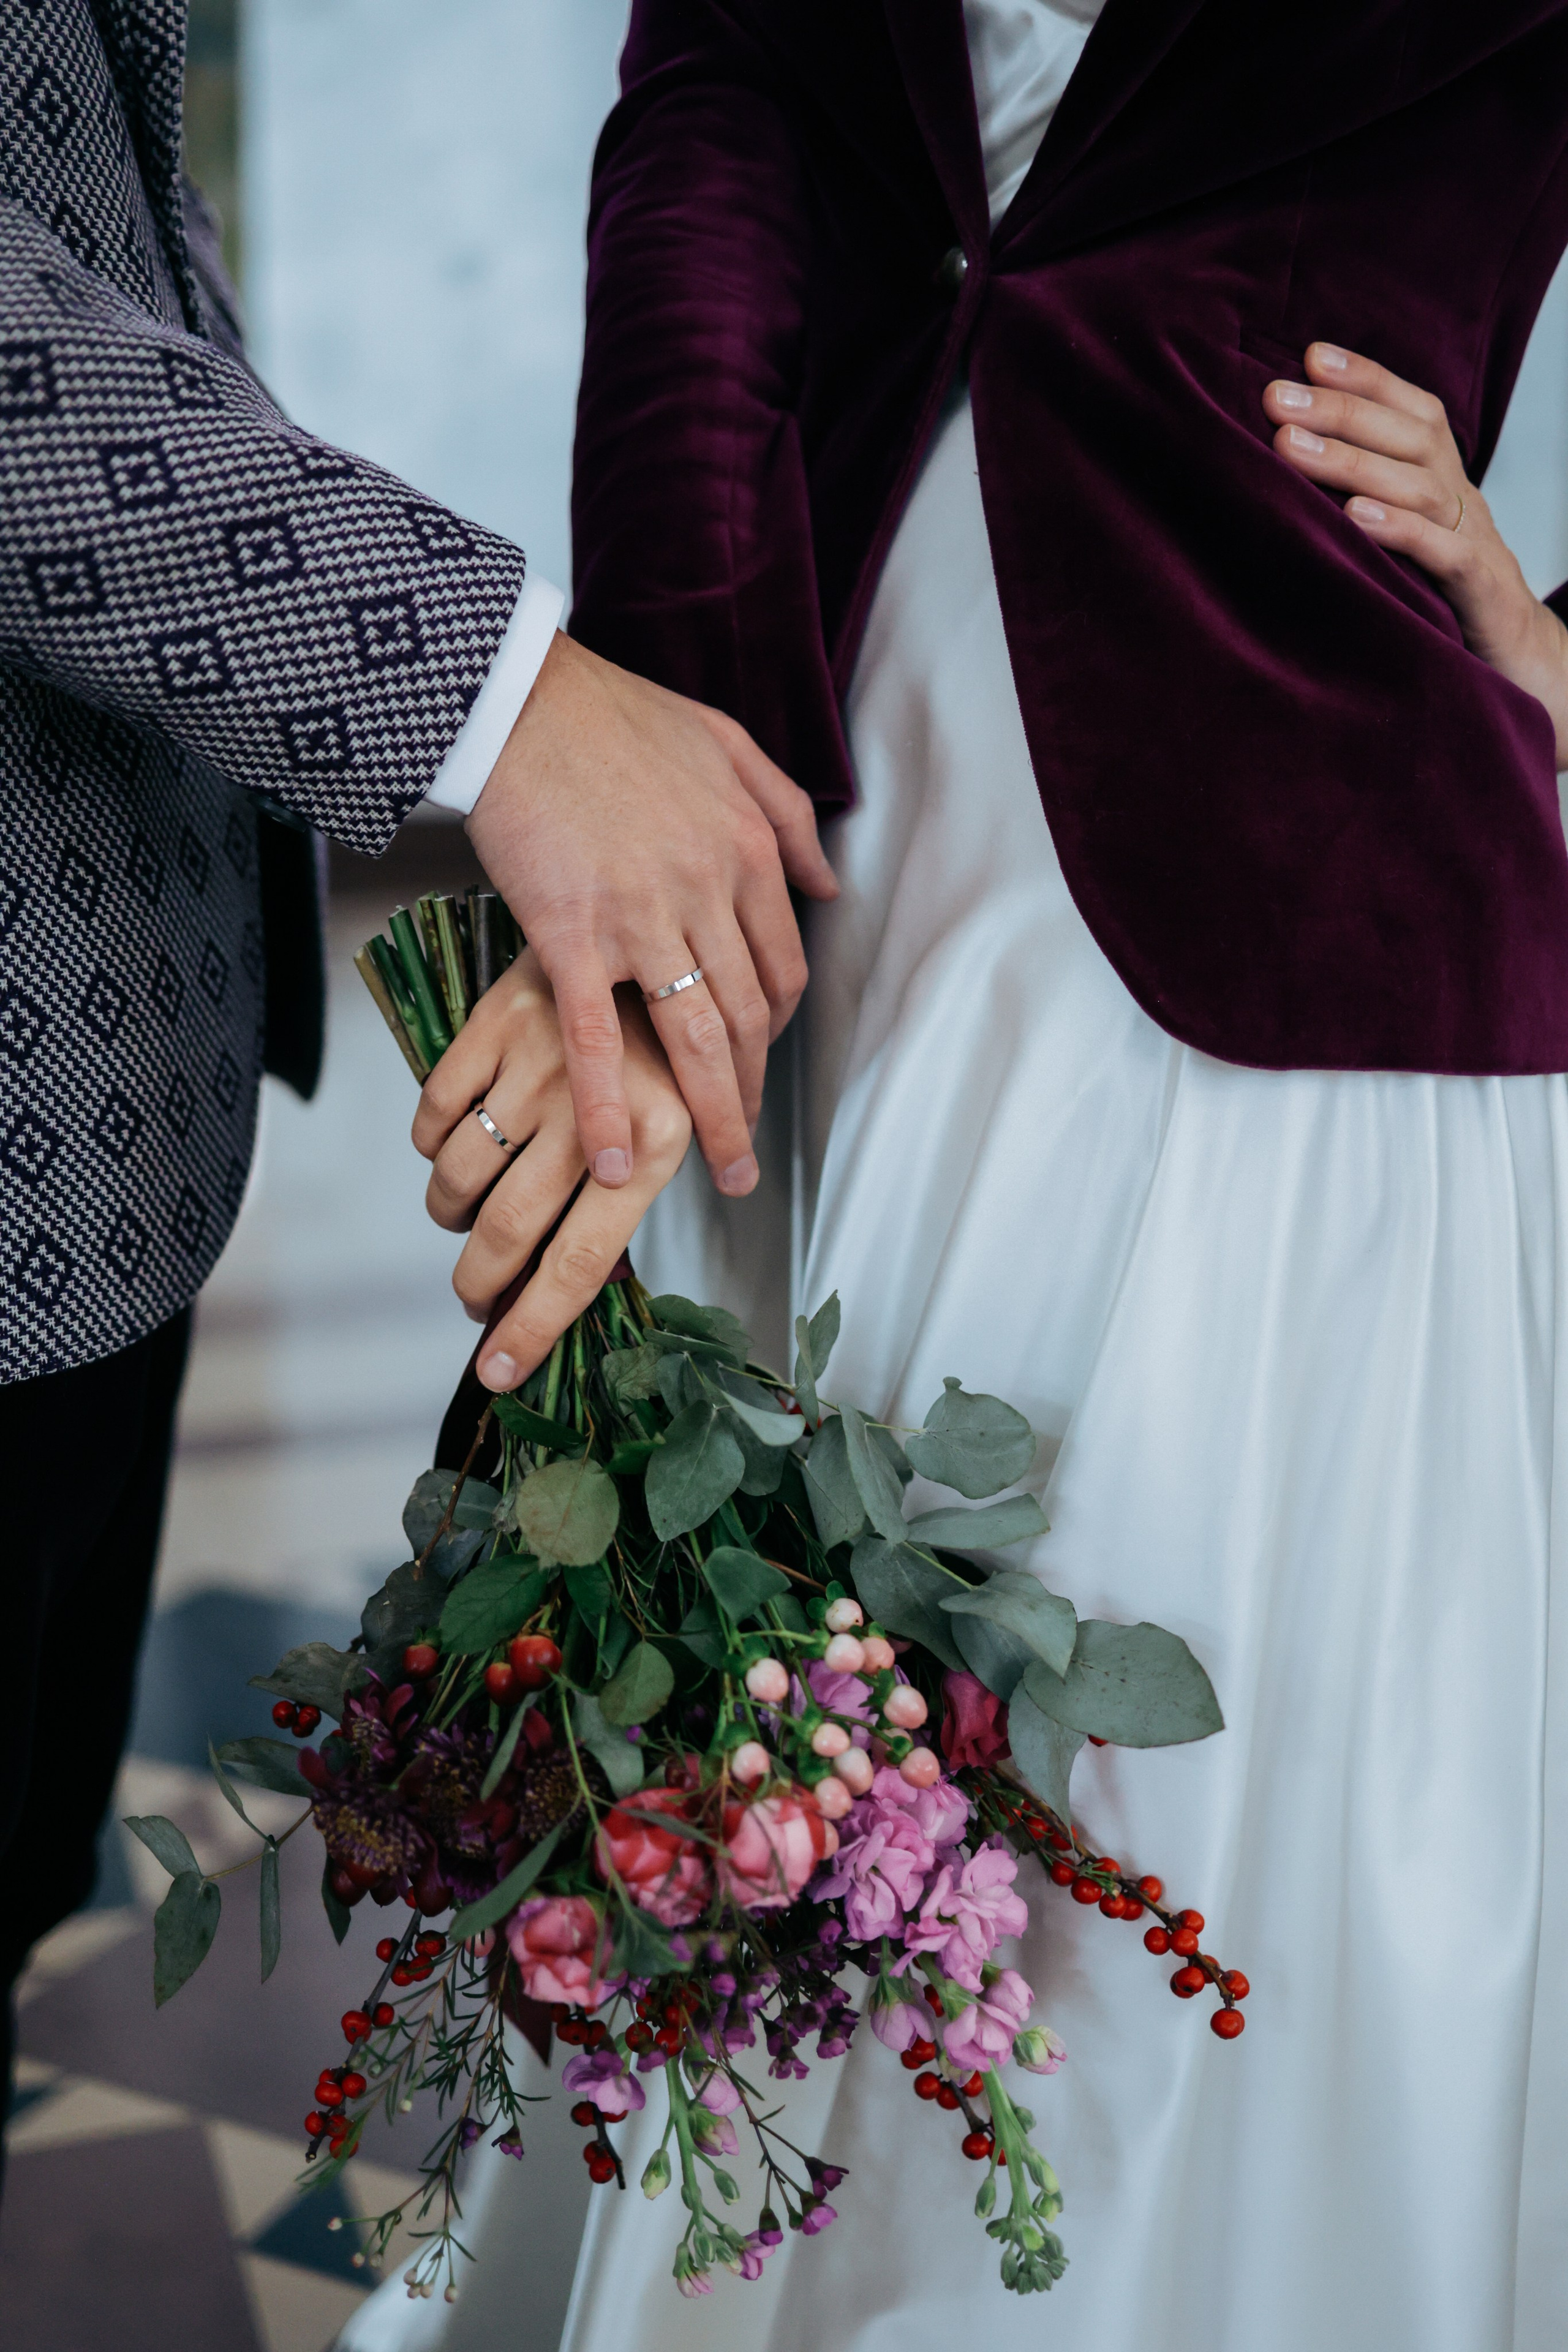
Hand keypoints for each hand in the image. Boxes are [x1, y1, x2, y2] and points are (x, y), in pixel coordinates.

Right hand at [413, 949, 692, 1388]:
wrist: (656, 924)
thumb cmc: (667, 1047)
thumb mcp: (676, 1125)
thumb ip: (631, 1202)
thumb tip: (579, 1285)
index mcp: (655, 1145)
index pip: (578, 1262)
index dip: (532, 1326)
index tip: (497, 1370)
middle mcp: (593, 1109)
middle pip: (507, 1231)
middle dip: (480, 1283)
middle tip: (474, 1299)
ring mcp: (537, 1064)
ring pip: (459, 1176)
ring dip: (452, 1214)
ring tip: (467, 1219)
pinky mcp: (495, 1023)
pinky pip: (434, 1112)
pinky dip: (431, 1146)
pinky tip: (453, 1149)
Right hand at [466, 631, 837, 1200]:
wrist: (516, 696)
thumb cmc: (611, 713)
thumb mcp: (725, 741)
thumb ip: (785, 812)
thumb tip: (829, 882)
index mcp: (746, 850)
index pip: (781, 968)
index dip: (774, 1029)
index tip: (758, 1065)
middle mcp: (707, 892)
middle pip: (747, 1018)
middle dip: (752, 1096)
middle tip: (746, 1155)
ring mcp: (641, 918)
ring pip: (693, 1039)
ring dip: (712, 1118)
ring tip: (718, 1176)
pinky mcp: (570, 936)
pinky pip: (599, 1039)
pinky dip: (609, 1105)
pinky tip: (617, 1159)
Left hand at [1263, 343, 1567, 762]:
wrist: (1523, 667)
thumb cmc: (1446, 601)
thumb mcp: (1408, 542)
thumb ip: (1367, 503)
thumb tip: (1287, 470)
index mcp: (1445, 481)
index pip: (1414, 410)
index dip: (1368, 377)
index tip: (1309, 355)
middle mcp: (1462, 499)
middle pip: (1409, 436)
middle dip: (1340, 408)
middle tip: (1273, 396)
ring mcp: (1473, 540)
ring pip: (1419, 485)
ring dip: (1350, 461)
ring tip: (1290, 446)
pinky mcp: (1477, 589)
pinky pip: (1440, 551)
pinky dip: (1397, 529)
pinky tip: (1353, 517)